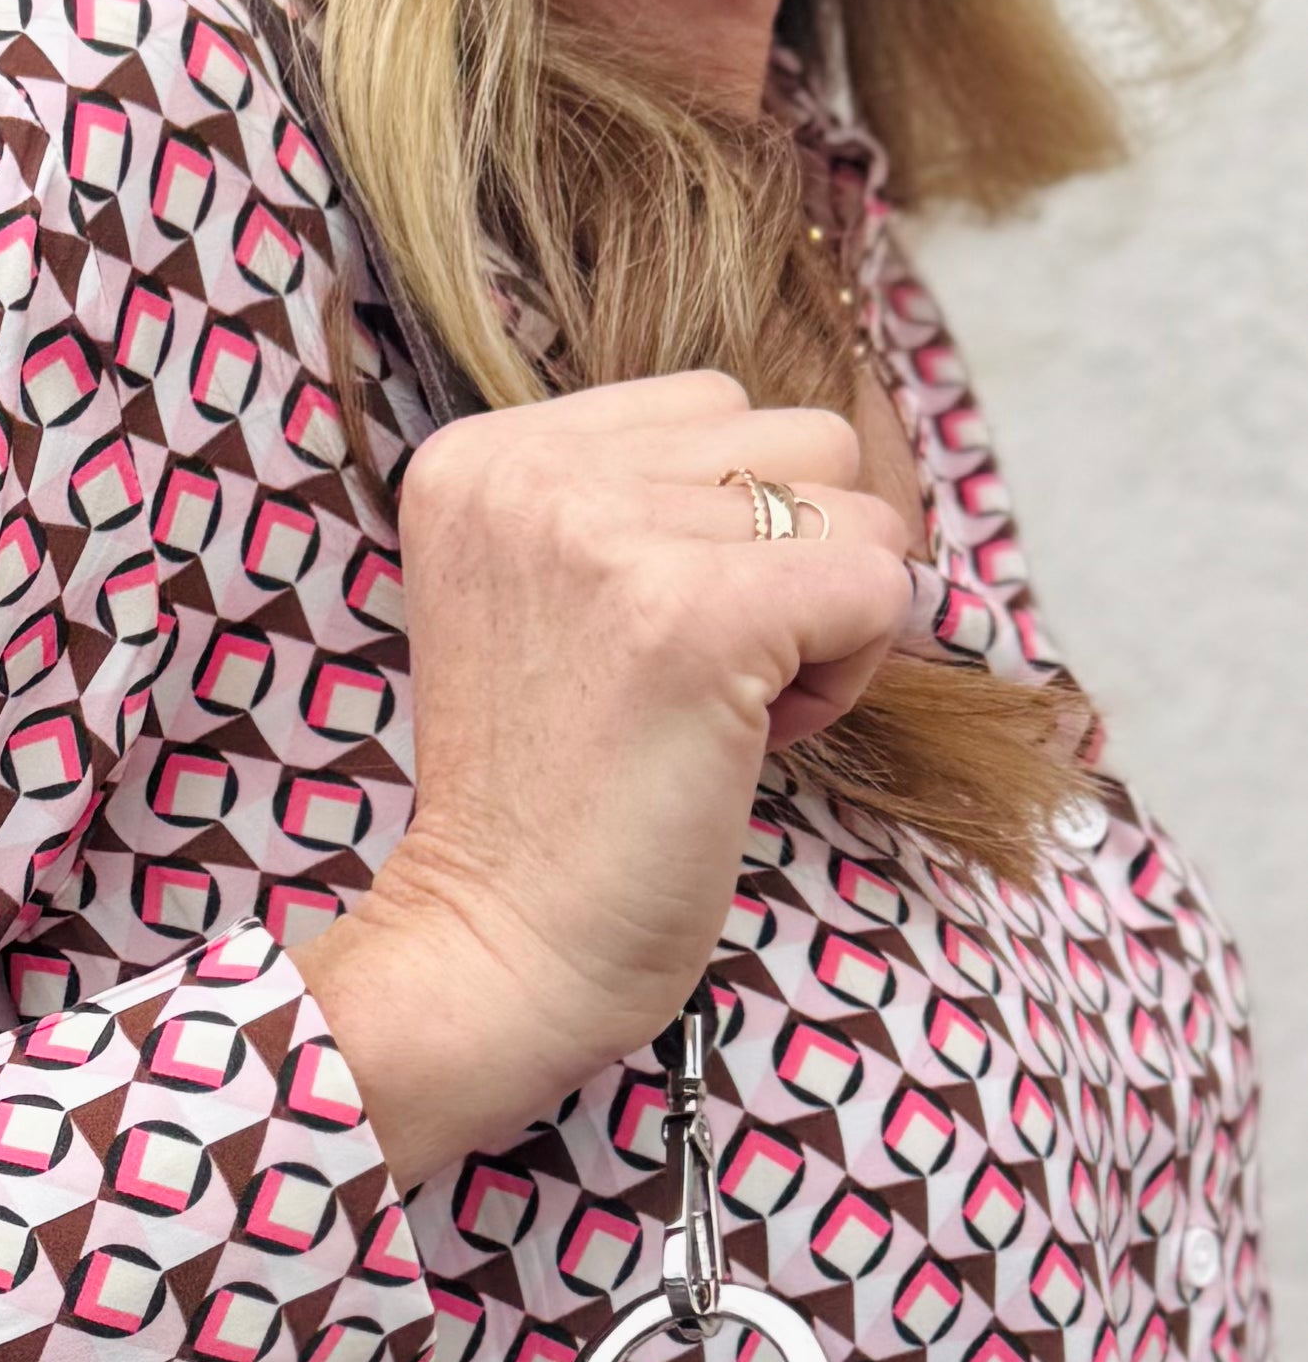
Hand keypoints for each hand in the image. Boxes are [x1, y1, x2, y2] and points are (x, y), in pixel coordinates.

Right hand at [303, 371, 915, 1189]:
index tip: (641, 647)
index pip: (712, 406)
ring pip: (852, 508)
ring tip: (712, 713)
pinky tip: (747, 744)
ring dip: (820, 621)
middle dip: (786, 563)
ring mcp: (609, 535)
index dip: (722, 533)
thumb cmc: (550, 806)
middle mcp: (531, 471)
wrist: (496, 954)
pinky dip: (847, 679)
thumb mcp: (555, 597)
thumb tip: (843, 442)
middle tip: (687, 688)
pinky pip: (880, 587)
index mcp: (482, 455)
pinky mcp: (696, 615)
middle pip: (795, 439)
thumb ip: (645, 498)